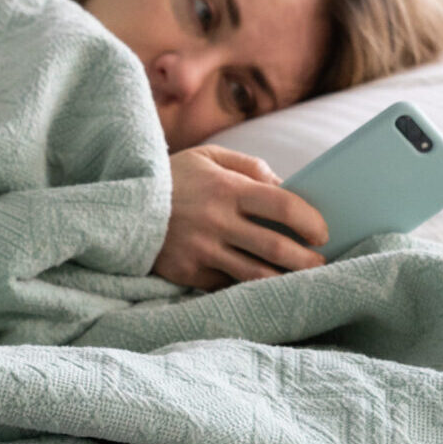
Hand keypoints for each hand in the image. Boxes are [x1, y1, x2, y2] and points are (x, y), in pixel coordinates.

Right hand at [153, 146, 330, 290]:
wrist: (120, 204)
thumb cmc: (174, 177)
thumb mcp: (209, 157)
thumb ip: (250, 167)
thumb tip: (287, 187)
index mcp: (226, 188)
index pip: (284, 206)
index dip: (311, 221)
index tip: (323, 232)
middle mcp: (216, 221)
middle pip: (276, 247)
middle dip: (307, 259)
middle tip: (320, 262)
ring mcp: (201, 250)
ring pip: (256, 275)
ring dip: (285, 279)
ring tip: (300, 279)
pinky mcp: (188, 272)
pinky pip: (228, 284)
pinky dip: (249, 286)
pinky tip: (264, 284)